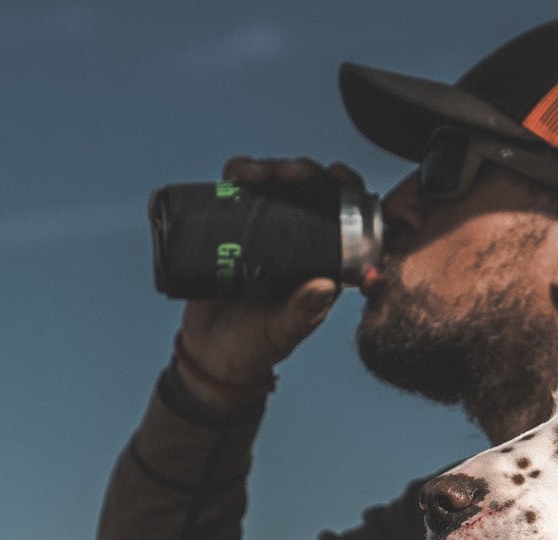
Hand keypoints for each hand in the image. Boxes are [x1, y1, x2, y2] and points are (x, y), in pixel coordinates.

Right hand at [174, 156, 363, 398]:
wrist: (211, 353)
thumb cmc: (255, 347)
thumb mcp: (283, 332)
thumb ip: (303, 312)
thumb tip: (326, 284)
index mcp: (321, 263)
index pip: (342, 217)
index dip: (346, 190)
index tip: (338, 176)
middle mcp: (298, 243)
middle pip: (308, 192)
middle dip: (305, 172)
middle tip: (293, 174)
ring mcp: (266, 233)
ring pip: (275, 185)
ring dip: (271, 169)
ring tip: (259, 174)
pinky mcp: (233, 227)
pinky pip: (238, 192)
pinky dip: (239, 174)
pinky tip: (236, 174)